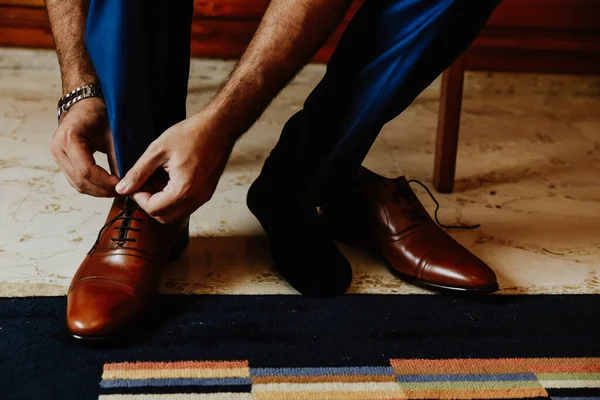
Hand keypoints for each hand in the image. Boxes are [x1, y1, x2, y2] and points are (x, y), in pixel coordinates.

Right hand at [49, 98, 118, 196]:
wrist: (85, 105)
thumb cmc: (99, 114)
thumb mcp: (113, 134)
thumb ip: (118, 157)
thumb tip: (126, 182)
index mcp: (69, 138)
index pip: (86, 170)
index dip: (104, 182)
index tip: (121, 185)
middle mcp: (58, 148)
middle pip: (79, 181)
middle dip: (102, 190)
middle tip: (122, 192)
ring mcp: (57, 156)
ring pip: (76, 184)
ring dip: (97, 191)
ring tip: (116, 191)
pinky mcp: (61, 161)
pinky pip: (75, 180)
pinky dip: (91, 187)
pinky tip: (106, 187)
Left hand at [115, 112, 233, 223]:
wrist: (219, 127)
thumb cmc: (191, 134)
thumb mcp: (158, 150)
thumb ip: (138, 172)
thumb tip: (122, 188)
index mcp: (184, 189)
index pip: (153, 209)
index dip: (139, 198)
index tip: (134, 184)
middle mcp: (196, 198)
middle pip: (164, 217)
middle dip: (150, 203)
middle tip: (144, 184)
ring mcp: (203, 197)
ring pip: (175, 213)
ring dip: (162, 202)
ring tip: (156, 180)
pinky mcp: (207, 192)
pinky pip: (186, 205)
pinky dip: (173, 198)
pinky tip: (169, 179)